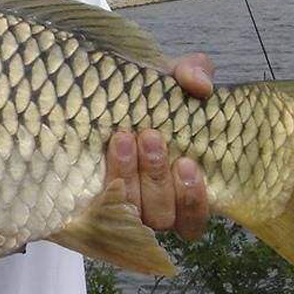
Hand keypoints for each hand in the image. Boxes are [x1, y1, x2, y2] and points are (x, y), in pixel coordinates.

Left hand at [104, 52, 214, 240]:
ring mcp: (123, 206)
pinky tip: (104, 157)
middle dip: (156, 176)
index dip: (192, 199)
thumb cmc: (148, 94)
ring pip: (130, 210)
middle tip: (150, 137)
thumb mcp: (172, 78)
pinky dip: (104, 185)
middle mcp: (155, 207)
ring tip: (123, 139)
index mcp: (182, 189)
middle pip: (161, 214)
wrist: (101, 93)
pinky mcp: (92, 200)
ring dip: (128, 175)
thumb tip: (200, 84)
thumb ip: (193, 73)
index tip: (186, 163)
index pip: (193, 219)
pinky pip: (100, 207)